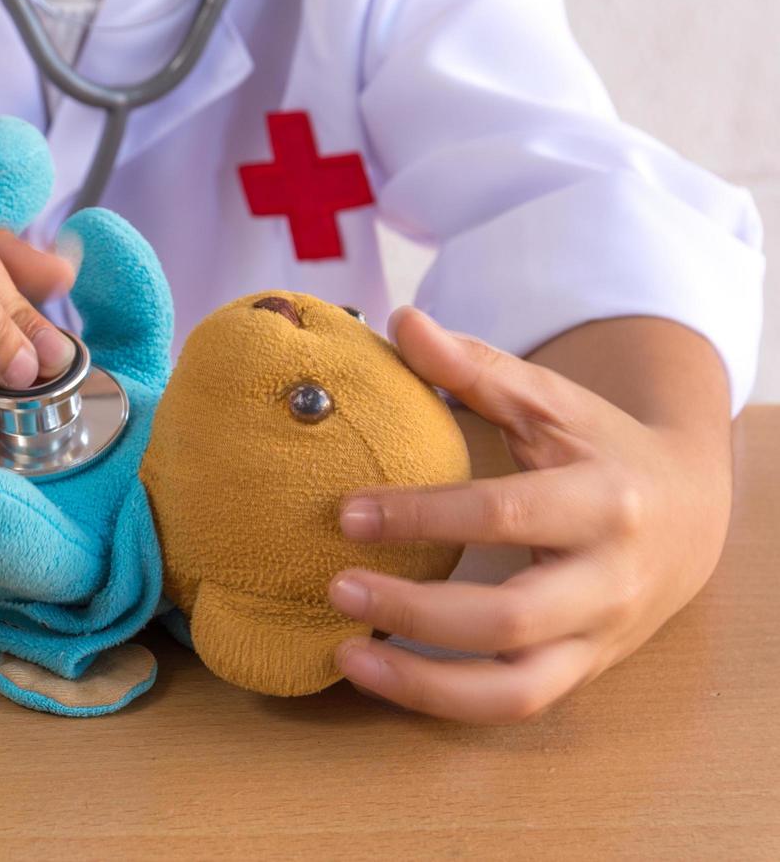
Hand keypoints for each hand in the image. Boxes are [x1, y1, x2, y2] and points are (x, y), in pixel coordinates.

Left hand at [327, 307, 732, 723]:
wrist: (690, 515)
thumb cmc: (603, 450)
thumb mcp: (552, 402)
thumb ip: (476, 367)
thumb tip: (402, 321)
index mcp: (604, 501)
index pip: (506, 514)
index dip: (423, 516)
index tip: (346, 512)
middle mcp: (609, 581)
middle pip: (510, 617)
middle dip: (417, 610)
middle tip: (336, 586)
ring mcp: (597, 639)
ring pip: (515, 688)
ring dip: (423, 683)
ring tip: (344, 653)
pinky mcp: (579, 673)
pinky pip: (510, 705)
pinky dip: (440, 700)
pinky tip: (374, 673)